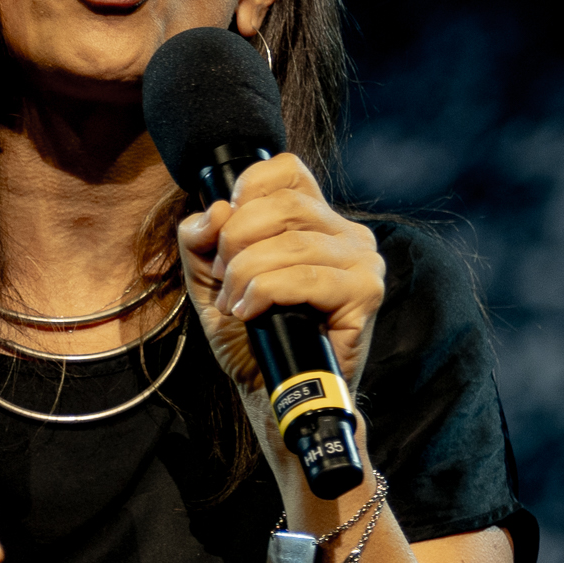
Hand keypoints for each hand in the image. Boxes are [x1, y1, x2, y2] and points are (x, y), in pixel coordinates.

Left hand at [176, 152, 385, 404]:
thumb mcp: (210, 283)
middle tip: (226, 282)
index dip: (247, 191)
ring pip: (290, 244)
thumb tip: (215, 212)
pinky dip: (267, 293)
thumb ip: (199, 242)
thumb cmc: (251, 338)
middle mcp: (346, 233)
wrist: (274, 392)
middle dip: (236, 242)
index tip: (226, 236)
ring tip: (238, 306)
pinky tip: (254, 313)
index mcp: (315, 220)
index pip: (286, 170)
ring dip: (246, 276)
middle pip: (282, 205)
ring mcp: (361, 261)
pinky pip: (305, 277)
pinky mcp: (365, 292)